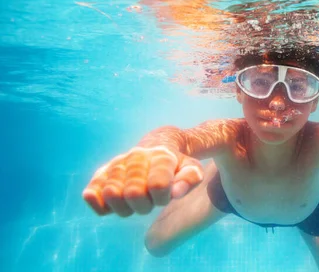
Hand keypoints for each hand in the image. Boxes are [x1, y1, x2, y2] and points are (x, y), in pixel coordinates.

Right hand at [82, 146, 203, 216]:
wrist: (158, 146)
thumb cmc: (176, 164)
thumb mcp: (191, 168)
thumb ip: (189, 179)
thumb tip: (176, 193)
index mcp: (159, 157)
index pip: (158, 184)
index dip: (162, 197)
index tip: (165, 194)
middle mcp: (136, 158)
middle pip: (133, 193)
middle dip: (144, 205)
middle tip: (149, 201)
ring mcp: (117, 164)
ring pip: (111, 194)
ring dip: (125, 207)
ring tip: (134, 202)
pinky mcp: (101, 173)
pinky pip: (91, 193)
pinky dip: (98, 204)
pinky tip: (111, 206)